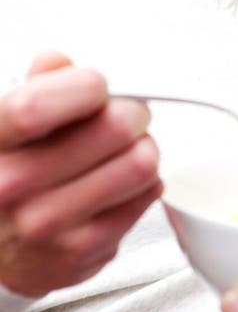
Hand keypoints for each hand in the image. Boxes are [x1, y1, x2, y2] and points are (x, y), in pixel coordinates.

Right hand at [0, 52, 161, 296]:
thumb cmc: (9, 173)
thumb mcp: (9, 124)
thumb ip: (37, 85)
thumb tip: (58, 62)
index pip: (35, 108)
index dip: (82, 87)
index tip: (96, 86)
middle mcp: (11, 187)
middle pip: (111, 129)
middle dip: (130, 111)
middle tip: (127, 113)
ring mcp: (49, 224)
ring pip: (140, 162)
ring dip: (142, 146)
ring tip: (124, 148)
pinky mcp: (85, 249)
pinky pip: (148, 194)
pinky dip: (144, 181)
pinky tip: (119, 180)